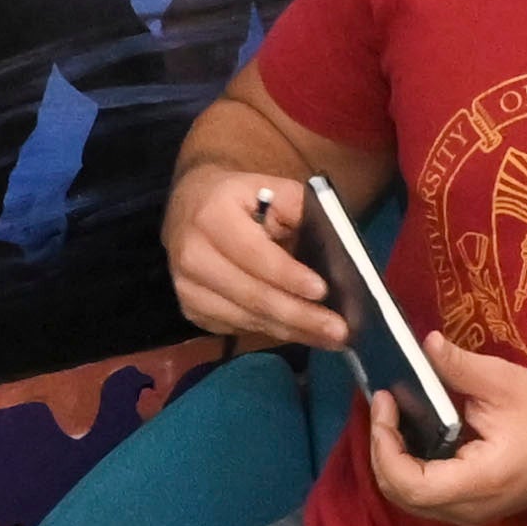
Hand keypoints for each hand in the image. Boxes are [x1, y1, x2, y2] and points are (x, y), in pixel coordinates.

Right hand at [170, 163, 353, 353]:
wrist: (188, 208)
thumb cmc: (239, 199)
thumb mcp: (269, 188)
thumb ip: (297, 207)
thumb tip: (330, 242)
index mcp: (212, 216)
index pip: (254, 253)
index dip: (288, 275)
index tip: (322, 291)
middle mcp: (192, 255)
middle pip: (252, 295)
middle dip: (299, 315)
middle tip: (339, 330)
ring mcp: (187, 287)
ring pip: (247, 318)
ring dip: (292, 331)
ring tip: (329, 337)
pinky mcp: (191, 309)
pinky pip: (238, 327)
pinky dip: (272, 331)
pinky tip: (300, 332)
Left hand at [357, 337, 526, 525]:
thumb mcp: (507, 383)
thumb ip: (460, 367)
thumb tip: (423, 345)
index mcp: (478, 481)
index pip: (409, 484)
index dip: (383, 446)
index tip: (385, 402)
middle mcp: (467, 509)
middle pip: (398, 495)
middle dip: (380, 449)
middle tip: (383, 405)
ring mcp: (466, 515)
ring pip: (406, 499)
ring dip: (389, 459)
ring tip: (391, 416)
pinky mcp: (467, 509)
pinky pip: (422, 495)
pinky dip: (405, 466)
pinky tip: (409, 433)